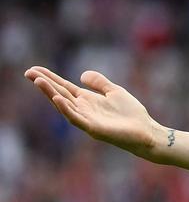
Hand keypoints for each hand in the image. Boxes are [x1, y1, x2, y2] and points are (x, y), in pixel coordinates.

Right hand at [24, 66, 164, 159]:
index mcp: (87, 100)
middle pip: (60, 94)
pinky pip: (76, 118)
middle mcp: (83, 109)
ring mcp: (86, 119)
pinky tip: (58, 99)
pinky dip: (66, 109)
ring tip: (39, 81)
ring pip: (64, 105)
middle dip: (44, 84)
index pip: (64, 87)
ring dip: (51, 93)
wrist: (146, 131)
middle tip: (28, 72)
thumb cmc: (131, 114)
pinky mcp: (93, 128)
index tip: (34, 69)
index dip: (50, 78)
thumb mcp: (114, 92)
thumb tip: (81, 74)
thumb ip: (99, 83)